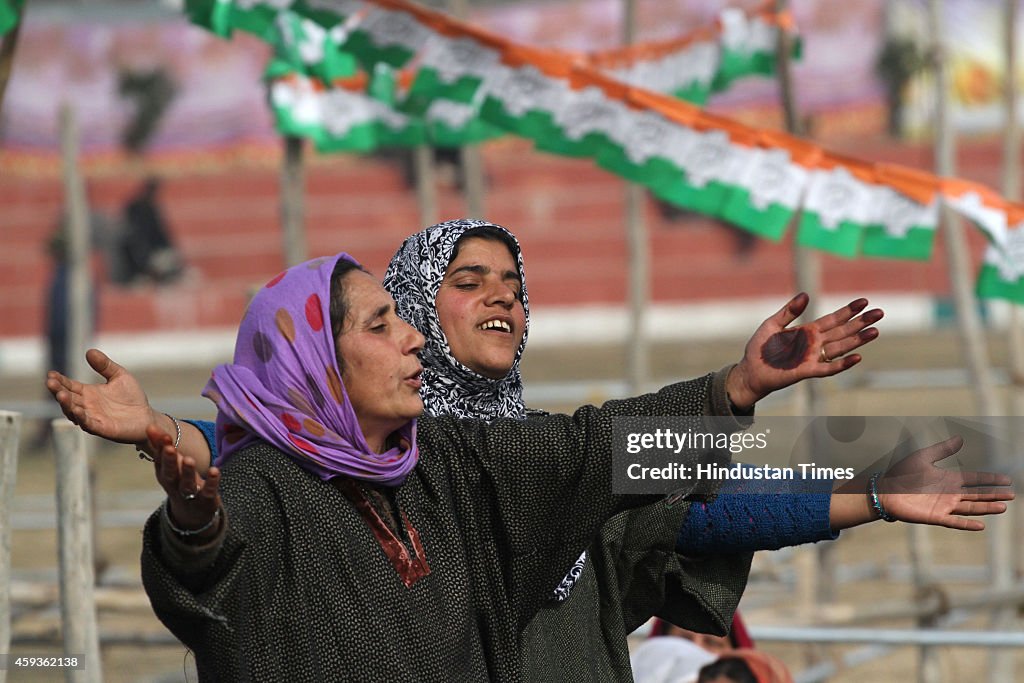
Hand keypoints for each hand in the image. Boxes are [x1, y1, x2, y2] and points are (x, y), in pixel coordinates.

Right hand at [46, 348, 156, 444]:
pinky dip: (81, 418)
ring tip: (61, 394)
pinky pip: (88, 424)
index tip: (51, 374)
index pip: (69, 385)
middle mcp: (86, 406)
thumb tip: (89, 351)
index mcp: (88, 393)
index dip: (60, 380)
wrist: (147, 417)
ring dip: (66, 404)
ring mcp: (92, 417)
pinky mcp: (101, 428)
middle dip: (58, 390)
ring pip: (73, 412)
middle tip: (50, 382)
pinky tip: (77, 410)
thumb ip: (105, 365)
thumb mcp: (119, 376)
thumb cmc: (132, 398)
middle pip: (68, 398)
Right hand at [149, 424, 221, 536]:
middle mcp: (175, 485)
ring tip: (188, 459)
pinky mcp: (206, 500)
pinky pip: (208, 491)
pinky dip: (211, 482)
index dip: (158, 446)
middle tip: (169, 447)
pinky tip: (215, 470)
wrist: (193, 514)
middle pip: (170, 473)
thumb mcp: (170, 466)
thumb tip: (150, 426)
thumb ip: (162, 447)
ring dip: (187, 472)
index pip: (160, 460)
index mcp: (164, 475)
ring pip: (187, 484)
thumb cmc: (179, 482)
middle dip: (169, 460)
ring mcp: (190, 495)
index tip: (155, 431)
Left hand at [726, 293, 882, 408]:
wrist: (750, 371)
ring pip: (840, 347)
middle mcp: (814, 344)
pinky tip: (857, 357)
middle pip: (842, 331)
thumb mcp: (772, 324)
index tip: (864, 301)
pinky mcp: (806, 371)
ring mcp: (812, 357)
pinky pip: (828, 368)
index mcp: (808, 331)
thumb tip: (805, 294)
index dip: (848, 311)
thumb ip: (789, 311)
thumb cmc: (760, 349)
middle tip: (880, 313)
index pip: (833, 319)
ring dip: (857, 340)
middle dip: (861, 322)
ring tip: (875, 331)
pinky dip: (842, 364)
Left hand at [877, 436, 1012, 530]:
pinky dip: (967, 524)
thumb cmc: (901, 474)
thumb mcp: (923, 457)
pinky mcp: (935, 517)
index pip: (975, 480)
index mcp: (949, 480)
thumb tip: (960, 438)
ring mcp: (943, 506)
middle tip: (1012, 495)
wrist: (883, 490)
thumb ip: (942, 450)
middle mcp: (950, 494)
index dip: (990, 480)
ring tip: (1003, 507)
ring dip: (986, 508)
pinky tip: (981, 525)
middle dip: (994, 495)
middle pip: (977, 495)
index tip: (1007, 480)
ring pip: (970, 508)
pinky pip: (954, 522)